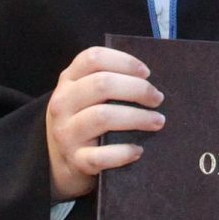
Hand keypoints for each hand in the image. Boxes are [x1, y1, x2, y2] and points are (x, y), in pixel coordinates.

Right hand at [45, 47, 163, 200]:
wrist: (61, 162)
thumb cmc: (84, 120)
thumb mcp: (84, 95)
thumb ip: (106, 82)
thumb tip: (148, 78)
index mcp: (68, 80)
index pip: (93, 58)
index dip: (124, 61)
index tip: (146, 73)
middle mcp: (63, 103)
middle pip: (102, 84)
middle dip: (137, 89)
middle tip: (157, 98)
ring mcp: (66, 132)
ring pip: (103, 117)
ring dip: (137, 118)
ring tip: (157, 121)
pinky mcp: (75, 160)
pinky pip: (101, 156)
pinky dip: (123, 152)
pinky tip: (138, 150)